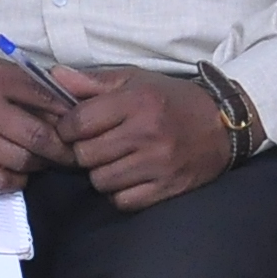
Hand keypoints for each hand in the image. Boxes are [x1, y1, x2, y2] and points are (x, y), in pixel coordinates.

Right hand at [0, 57, 73, 194]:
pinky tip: (17, 172)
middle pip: (36, 136)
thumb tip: (73, 112)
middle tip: (72, 155)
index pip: (45, 99)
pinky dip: (16, 180)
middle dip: (61, 150)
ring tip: (41, 161)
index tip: (80, 130)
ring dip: (37, 165)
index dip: (69, 119)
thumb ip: (30, 86)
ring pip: (20, 161)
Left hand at [40, 62, 234, 211]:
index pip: (79, 122)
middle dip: (83, 151)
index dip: (67, 128)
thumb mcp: (135, 81)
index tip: (73, 128)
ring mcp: (159, 163)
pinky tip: (128, 178)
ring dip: (101, 173)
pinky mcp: (168, 188)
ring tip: (114, 160)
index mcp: (137, 101)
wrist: (223, 125)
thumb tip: (53, 76)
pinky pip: (123, 201)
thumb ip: (92, 81)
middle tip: (95, 145)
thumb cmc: (172, 100)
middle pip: (85, 155)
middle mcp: (148, 133)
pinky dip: (120, 193)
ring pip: (101, 181)